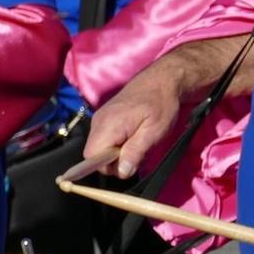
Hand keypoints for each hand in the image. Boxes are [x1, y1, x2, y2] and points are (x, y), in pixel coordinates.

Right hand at [84, 59, 185, 179]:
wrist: (161, 81)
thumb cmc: (160, 105)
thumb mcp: (153, 131)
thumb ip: (135, 152)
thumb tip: (122, 172)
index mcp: (108, 126)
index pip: (92, 158)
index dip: (108, 167)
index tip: (128, 163)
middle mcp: (98, 123)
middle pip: (95, 156)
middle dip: (115, 162)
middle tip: (138, 153)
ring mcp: (100, 121)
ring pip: (101, 150)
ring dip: (119, 154)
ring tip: (138, 142)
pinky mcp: (105, 120)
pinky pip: (105, 141)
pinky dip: (119, 145)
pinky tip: (134, 138)